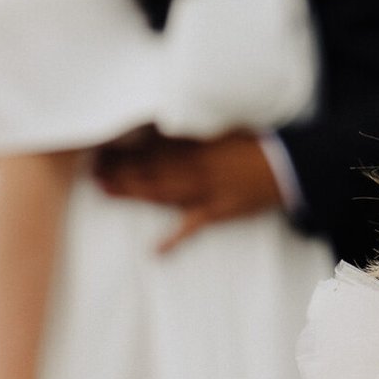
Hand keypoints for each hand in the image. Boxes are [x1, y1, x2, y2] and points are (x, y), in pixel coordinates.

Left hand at [94, 131, 283, 250]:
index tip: (102, 149)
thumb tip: (162, 127)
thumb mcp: (222, 129)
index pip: (152, 147)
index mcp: (195, 146)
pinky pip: (192, 226)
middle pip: (149, 169)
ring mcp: (205, 190)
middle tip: (92, 172)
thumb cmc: (254, 146)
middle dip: (119, 170)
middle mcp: (194, 167)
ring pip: (161, 192)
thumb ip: (192, 132)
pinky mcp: (218, 211)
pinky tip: (155, 251)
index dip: (125, 150)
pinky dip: (174, 239)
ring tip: (106, 192)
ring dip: (132, 192)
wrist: (286, 165)